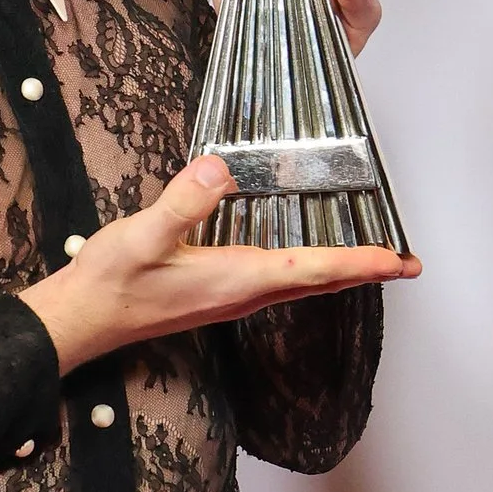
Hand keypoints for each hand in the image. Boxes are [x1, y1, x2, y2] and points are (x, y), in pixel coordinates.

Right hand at [23, 154, 415, 375]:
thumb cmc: (109, 283)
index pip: (314, 269)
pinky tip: (311, 262)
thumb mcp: (140, 236)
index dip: (360, 263)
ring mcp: (233, 298)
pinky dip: (311, 272)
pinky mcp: (220, 295)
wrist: (82, 322)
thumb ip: (180, 204)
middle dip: (367, 272)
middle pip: (320, 283)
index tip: (399, 260)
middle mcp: (244, 294)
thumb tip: (218, 169)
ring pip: (303, 285)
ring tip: (376, 261)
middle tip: (410, 264)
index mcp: (237, 279)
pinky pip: (281, 284)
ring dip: (342, 273)